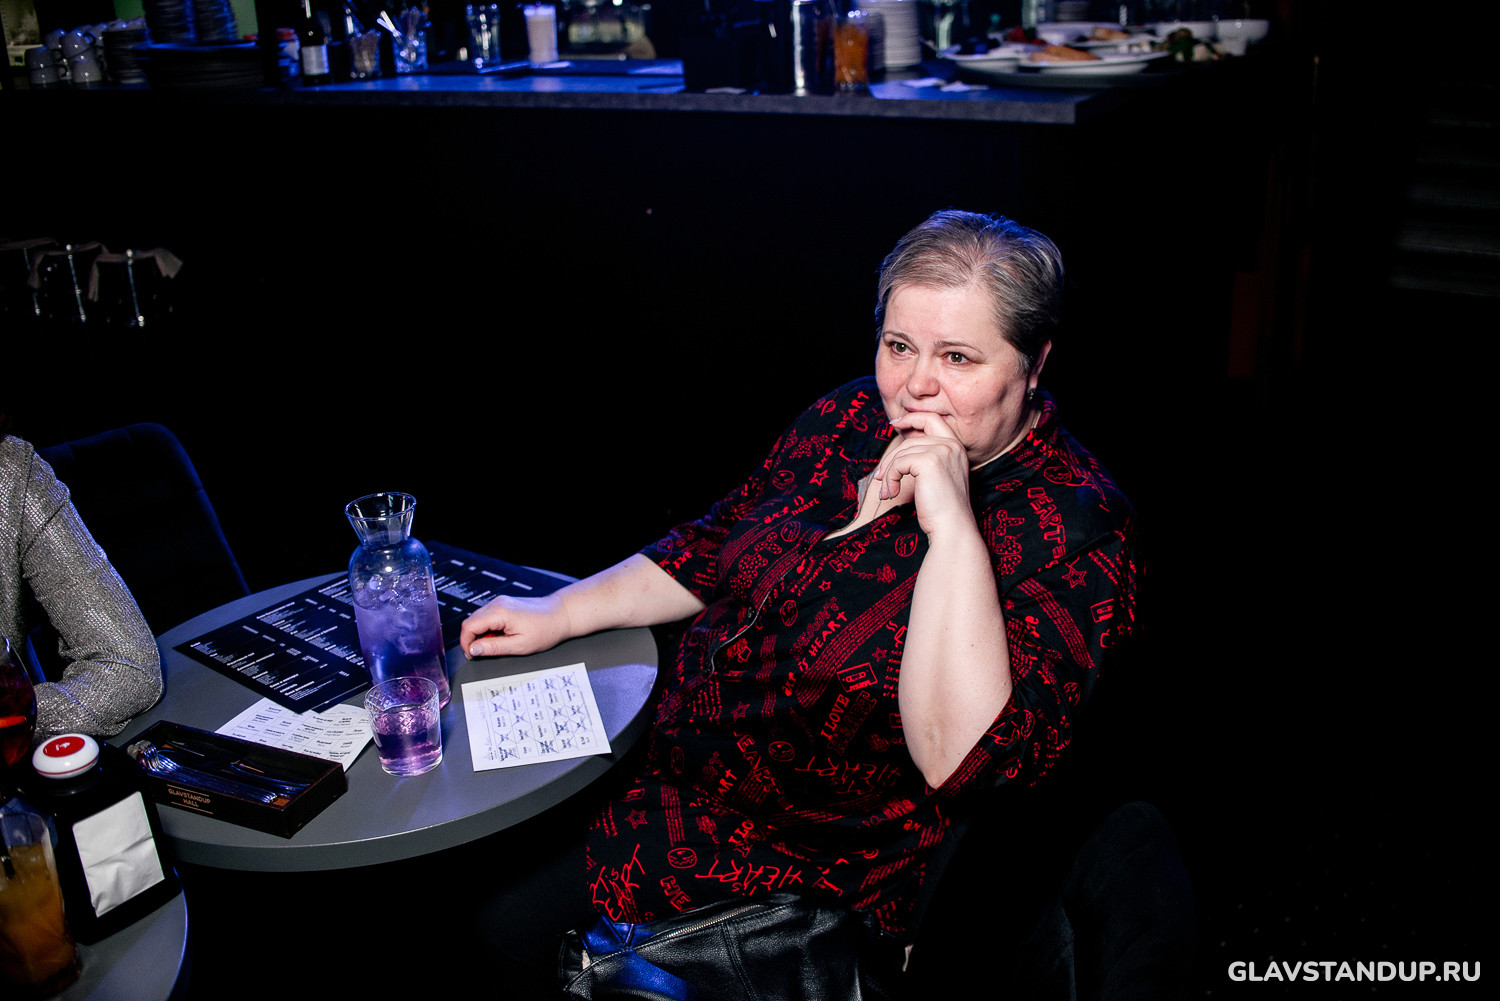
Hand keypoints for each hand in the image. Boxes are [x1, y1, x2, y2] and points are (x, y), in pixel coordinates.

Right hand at [459, 593, 571, 658]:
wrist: (561, 615)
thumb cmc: (546, 629)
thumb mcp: (519, 645)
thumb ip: (493, 647)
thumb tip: (473, 650)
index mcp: (499, 612)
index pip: (469, 627)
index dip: (466, 643)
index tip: (472, 655)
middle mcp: (497, 603)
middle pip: (470, 622)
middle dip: (472, 639)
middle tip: (483, 653)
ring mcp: (500, 602)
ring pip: (478, 619)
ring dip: (481, 634)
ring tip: (498, 643)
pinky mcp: (504, 604)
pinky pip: (488, 616)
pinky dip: (489, 628)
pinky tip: (502, 636)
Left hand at [875, 412, 976, 539]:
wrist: (952, 527)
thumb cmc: (942, 509)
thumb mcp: (937, 477)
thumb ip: (925, 459)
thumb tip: (899, 451)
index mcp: (956, 448)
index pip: (933, 420)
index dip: (912, 418)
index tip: (896, 423)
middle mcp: (951, 446)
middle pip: (911, 439)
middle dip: (892, 456)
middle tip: (880, 475)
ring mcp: (941, 451)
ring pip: (902, 453)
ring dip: (889, 473)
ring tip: (887, 492)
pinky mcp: (928, 462)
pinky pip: (898, 463)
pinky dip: (890, 478)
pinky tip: (891, 493)